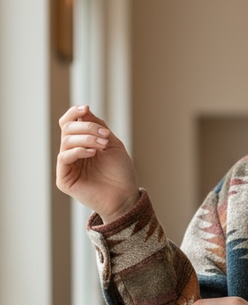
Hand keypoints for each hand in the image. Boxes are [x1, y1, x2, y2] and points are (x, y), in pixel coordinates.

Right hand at [56, 105, 139, 221]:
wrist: (126, 197)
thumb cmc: (121, 173)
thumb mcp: (112, 143)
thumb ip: (97, 126)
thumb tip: (83, 110)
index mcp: (81, 144)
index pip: (69, 123)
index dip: (74, 113)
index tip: (86, 108)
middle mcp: (72, 153)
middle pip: (67, 129)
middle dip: (86, 127)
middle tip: (104, 135)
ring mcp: (67, 166)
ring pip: (66, 141)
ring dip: (86, 138)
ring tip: (103, 145)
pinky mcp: (64, 179)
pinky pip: (64, 157)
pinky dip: (78, 151)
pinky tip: (92, 153)